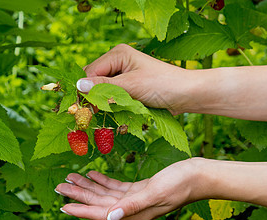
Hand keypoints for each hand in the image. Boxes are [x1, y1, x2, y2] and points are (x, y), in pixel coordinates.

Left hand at [56, 158, 205, 219]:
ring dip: (88, 186)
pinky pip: (116, 187)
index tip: (63, 207)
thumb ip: (132, 205)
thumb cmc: (181, 183)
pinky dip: (103, 181)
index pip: (101, 214)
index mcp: (134, 212)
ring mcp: (136, 199)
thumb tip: (110, 218)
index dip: (81, 210)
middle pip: (99, 203)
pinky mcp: (140, 189)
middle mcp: (132, 208)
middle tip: (59, 186)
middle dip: (79, 195)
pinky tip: (92, 174)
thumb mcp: (156, 192)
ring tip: (70, 178)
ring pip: (105, 194)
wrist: (199, 175)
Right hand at [76, 44, 194, 114]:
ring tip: (105, 117)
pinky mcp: (130, 90)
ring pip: (103, 93)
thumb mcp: (131, 85)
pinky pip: (113, 99)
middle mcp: (118, 63)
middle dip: (94, 98)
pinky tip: (116, 116)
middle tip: (93, 115)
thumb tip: (78, 86)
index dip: (85, 89)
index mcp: (118, 54)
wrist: (187, 95)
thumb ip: (104, 87)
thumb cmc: (162, 84)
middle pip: (94, 82)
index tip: (82, 107)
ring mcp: (124, 77)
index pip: (90, 71)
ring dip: (104, 105)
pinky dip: (113, 108)